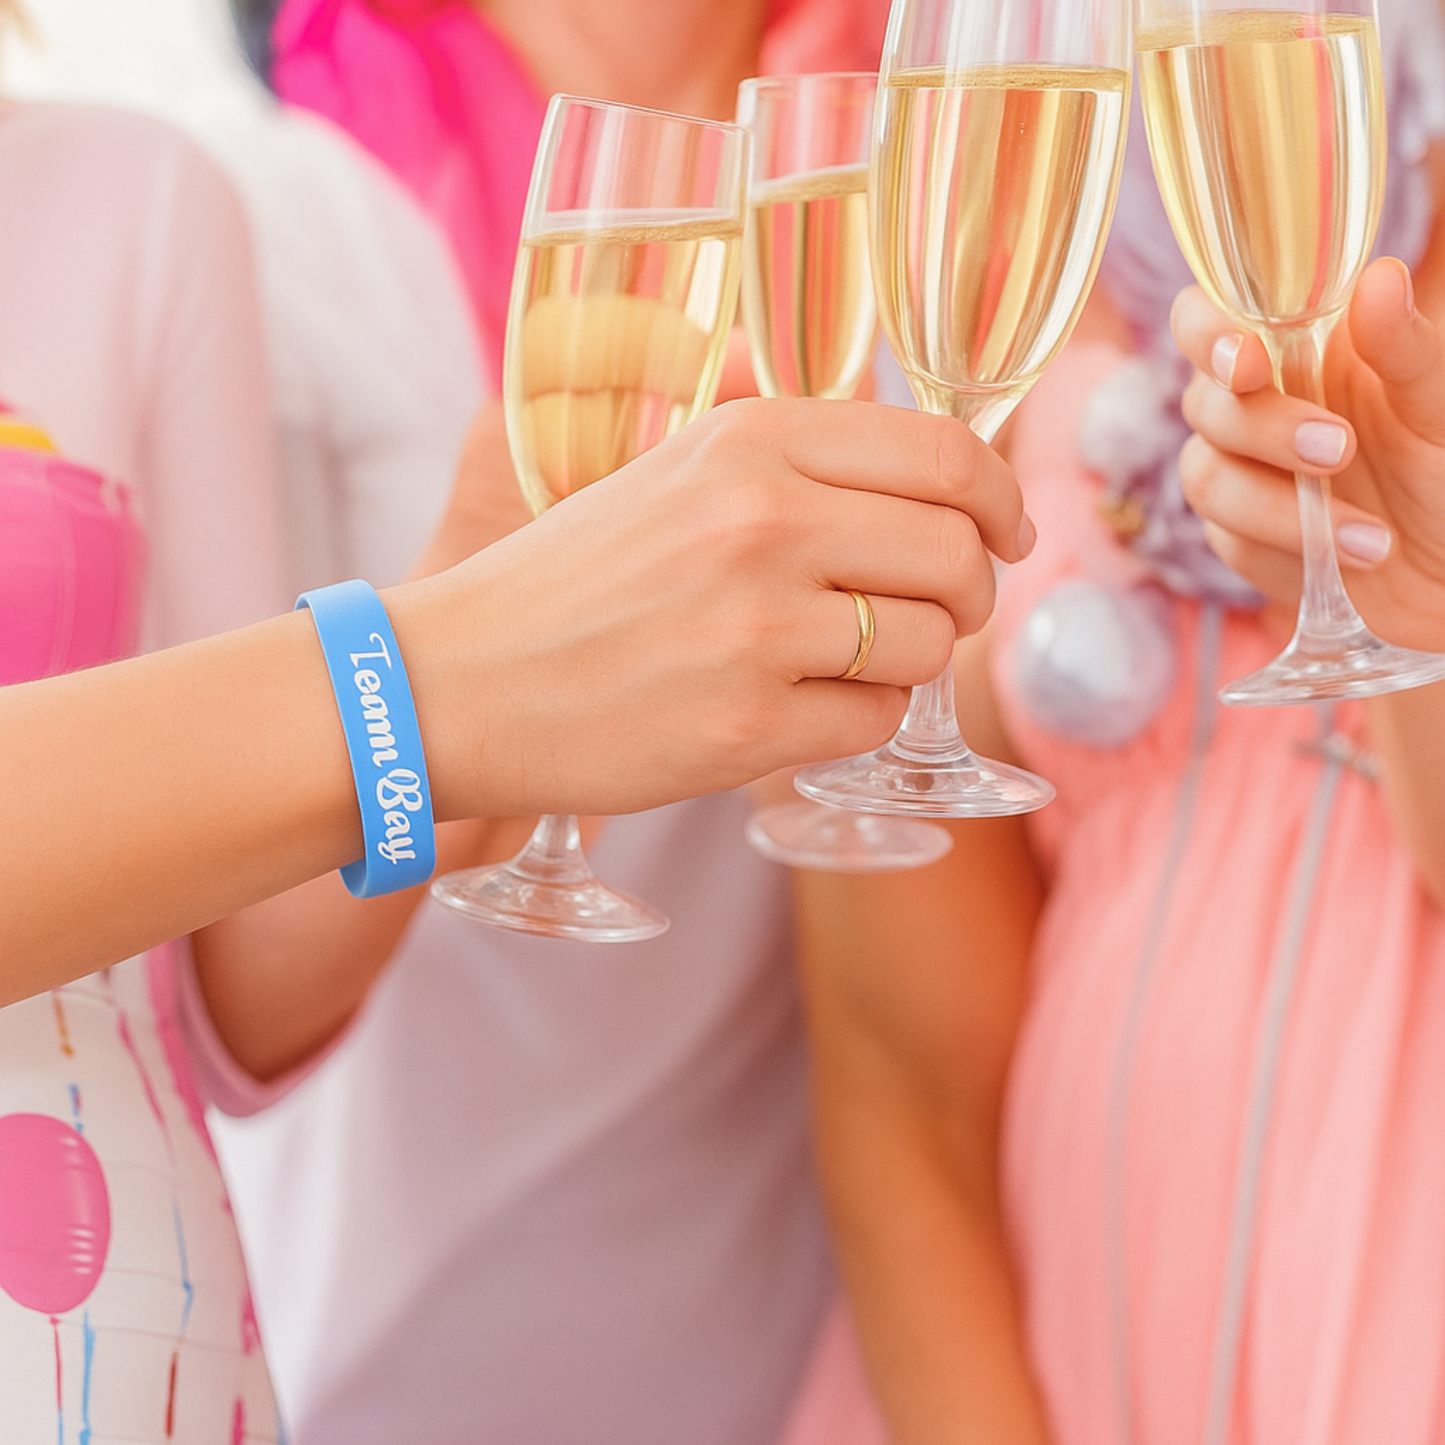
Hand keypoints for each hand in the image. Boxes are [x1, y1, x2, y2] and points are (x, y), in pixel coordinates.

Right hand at [392, 396, 1034, 819]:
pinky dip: (856, 719)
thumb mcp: (673, 473)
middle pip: (957, 553)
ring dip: (905, 660)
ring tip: (838, 662)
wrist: (462, 681)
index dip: (1000, 500)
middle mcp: (764, 520)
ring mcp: (759, 627)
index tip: (1006, 533)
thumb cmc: (570, 581)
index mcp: (750, 440)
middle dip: (970, 590)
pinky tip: (796, 707)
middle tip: (936, 611)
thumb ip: (791, 459)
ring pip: (928, 644)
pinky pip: (876, 721)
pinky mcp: (750, 726)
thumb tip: (924, 473)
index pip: (945, 456)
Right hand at [1171, 259, 1444, 650]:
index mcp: (1289, 353)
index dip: (1205, 334)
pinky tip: (1355, 555)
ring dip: (1276, 504)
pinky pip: (1228, 538)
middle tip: (1341, 449)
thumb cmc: (1441, 471)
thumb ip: (1403, 347)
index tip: (1248, 361)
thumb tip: (1380, 278)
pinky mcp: (1237, 538)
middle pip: (1204, 405)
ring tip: (1371, 534)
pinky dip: (1290, 547)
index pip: (1203, 322)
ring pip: (1206, 477)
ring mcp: (1238, 475)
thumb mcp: (1437, 406)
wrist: (1443, 568)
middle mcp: (1252, 408)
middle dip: (1264, 428)